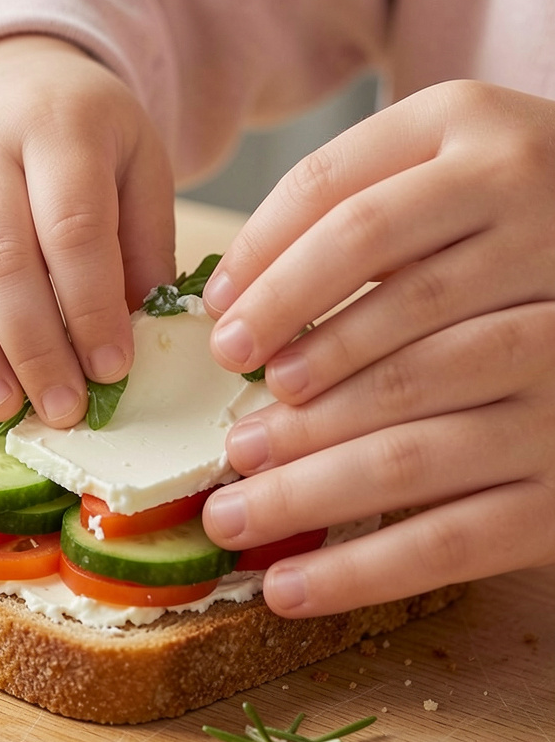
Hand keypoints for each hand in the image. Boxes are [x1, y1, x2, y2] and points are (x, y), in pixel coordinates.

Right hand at [0, 35, 174, 425]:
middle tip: (62, 408)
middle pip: (2, 259)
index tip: (112, 369)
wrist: (7, 79)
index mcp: (61, 129)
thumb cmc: (86, 135)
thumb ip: (145, 242)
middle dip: (33, 345)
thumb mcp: (138, 164)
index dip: (91, 305)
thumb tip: (144, 332)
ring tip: (4, 411)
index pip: (72, 228)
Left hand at [201, 81, 554, 615]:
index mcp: (484, 152)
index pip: (345, 209)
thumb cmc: (520, 231)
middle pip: (379, 338)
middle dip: (285, 397)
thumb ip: (361, 205)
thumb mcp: (456, 172)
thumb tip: (234, 300)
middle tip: (224, 443)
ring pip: (408, 444)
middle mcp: (541, 246)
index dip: (264, 272)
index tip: (218, 328)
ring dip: (305, 488)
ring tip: (231, 513)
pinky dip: (363, 568)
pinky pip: (455, 536)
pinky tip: (291, 589)